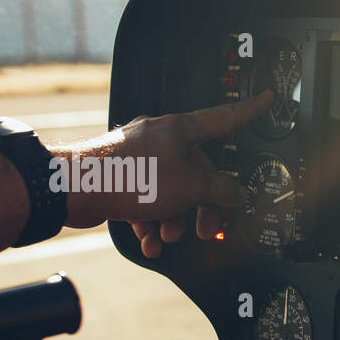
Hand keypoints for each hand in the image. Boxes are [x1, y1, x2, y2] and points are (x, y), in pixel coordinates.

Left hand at [57, 91, 273, 256]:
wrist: (74, 188)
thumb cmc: (129, 176)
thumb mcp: (190, 187)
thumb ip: (220, 190)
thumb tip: (237, 193)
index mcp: (181, 130)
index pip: (225, 117)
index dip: (249, 110)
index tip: (265, 99)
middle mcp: (160, 138)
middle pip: (198, 170)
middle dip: (201, 205)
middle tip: (204, 227)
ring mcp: (139, 156)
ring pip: (171, 189)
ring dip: (173, 219)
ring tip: (167, 236)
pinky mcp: (122, 175)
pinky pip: (146, 200)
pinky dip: (150, 222)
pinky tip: (149, 240)